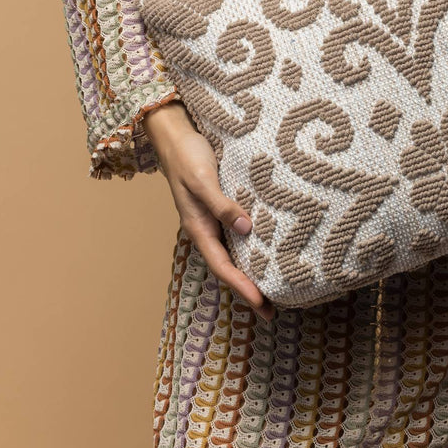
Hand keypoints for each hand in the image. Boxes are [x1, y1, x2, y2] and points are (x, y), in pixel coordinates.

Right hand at [142, 101, 275, 322]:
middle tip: (270, 311)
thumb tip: (246, 229)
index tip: (261, 303)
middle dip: (247, 290)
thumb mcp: (203, 179)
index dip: (241, 286)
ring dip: (249, 272)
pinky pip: (236, 235)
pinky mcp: (220, 207)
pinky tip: (264, 250)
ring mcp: (212, 220)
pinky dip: (249, 248)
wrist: (175, 136)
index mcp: (198, 228)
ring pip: (233, 253)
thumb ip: (222, 204)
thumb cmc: (187, 156)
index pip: (222, 266)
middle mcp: (206, 229)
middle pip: (228, 267)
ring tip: (272, 288)